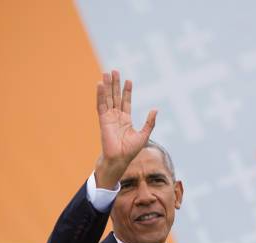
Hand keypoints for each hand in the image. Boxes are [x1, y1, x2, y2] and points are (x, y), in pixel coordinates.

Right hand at [95, 70, 156, 187]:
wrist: (120, 159)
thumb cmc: (131, 150)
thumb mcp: (144, 135)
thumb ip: (149, 122)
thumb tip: (155, 109)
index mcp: (125, 120)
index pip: (126, 102)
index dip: (127, 91)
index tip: (128, 80)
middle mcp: (116, 116)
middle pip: (115, 96)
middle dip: (115, 84)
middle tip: (114, 71)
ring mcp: (109, 117)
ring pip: (108, 98)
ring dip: (107, 86)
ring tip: (107, 73)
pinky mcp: (103, 120)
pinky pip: (101, 104)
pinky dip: (100, 94)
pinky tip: (100, 84)